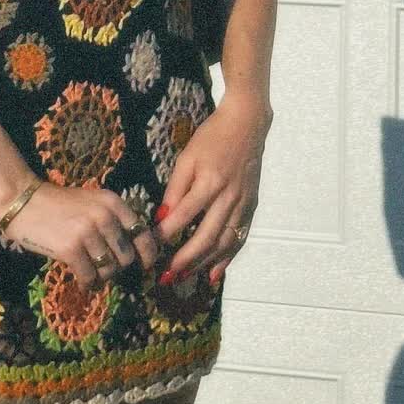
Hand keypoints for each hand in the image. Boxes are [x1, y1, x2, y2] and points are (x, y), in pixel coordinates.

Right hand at [4, 181, 166, 288]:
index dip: (148, 253)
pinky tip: (81, 280)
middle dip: (117, 267)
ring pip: (109, 270)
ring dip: (101, 277)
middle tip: (103, 268)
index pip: (143, 234)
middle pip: (127, 257)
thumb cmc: (59, 205)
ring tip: (91, 273)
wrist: (23, 201)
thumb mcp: (92, 203)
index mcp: (113, 203)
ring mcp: (88, 232)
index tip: (146, 265)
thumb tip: (135, 252)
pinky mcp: (71, 249)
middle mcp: (104, 216)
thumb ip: (113, 221)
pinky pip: (89, 277)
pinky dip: (87, 283)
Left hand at [155, 90, 268, 287]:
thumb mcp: (186, 158)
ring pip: (224, 243)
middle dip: (186, 260)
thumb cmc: (211, 138)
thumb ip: (175, 189)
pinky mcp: (251, 207)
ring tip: (185, 277)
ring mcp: (243, 204)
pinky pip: (239, 238)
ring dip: (204, 264)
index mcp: (210, 182)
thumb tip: (163, 218)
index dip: (166, 234)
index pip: (184, 216)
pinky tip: (214, 274)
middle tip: (167, 276)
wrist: (246, 125)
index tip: (151, 248)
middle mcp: (229, 197)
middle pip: (206, 237)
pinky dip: (227, 259)